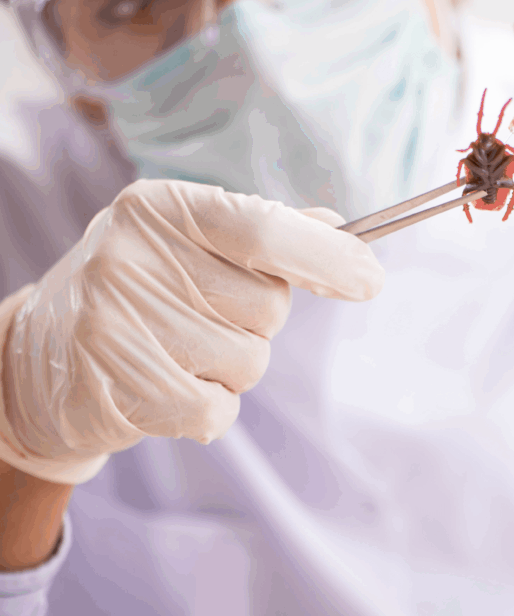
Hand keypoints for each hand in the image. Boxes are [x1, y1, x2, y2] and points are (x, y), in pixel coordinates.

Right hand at [0, 180, 383, 483]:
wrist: (42, 354)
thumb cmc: (143, 289)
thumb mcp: (192, 241)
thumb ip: (266, 232)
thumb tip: (340, 228)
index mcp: (163, 206)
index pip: (264, 229)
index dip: (327, 256)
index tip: (370, 279)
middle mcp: (134, 254)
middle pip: (269, 306)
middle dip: (258, 321)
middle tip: (206, 315)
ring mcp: (116, 319)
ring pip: (249, 361)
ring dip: (232, 367)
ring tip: (179, 350)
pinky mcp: (112, 383)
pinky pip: (218, 409)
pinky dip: (212, 407)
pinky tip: (171, 386)